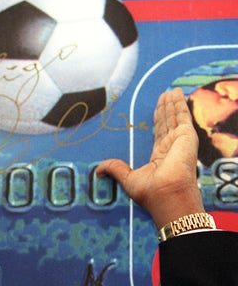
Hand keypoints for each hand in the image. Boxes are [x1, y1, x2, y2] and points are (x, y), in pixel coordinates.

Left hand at [96, 88, 204, 227]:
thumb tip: (98, 170)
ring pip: (175, 117)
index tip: (158, 109)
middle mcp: (172, 148)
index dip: (158, 120)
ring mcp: (180, 141)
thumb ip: (114, 169)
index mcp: (160, 157)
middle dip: (166, 109)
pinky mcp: (186, 136)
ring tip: (172, 91)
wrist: (166, 195)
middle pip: (168, 123)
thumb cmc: (151, 192)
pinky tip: (177, 93)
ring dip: (173, 103)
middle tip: (165, 95)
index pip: (159, 133)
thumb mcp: (127, 178)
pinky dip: (180, 104)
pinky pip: (182, 116)